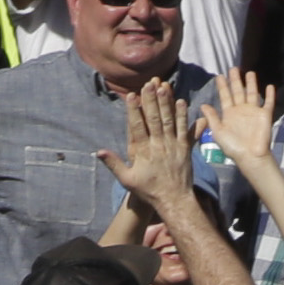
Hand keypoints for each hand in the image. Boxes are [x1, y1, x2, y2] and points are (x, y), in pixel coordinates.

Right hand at [95, 78, 193, 213]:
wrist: (174, 201)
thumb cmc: (148, 191)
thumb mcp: (127, 180)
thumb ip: (113, 164)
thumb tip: (98, 152)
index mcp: (143, 152)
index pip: (137, 127)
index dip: (134, 110)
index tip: (131, 95)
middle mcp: (158, 146)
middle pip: (154, 119)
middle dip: (150, 100)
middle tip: (148, 84)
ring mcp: (173, 147)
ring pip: (169, 121)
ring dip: (166, 103)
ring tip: (164, 87)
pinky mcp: (185, 149)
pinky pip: (184, 130)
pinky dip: (183, 116)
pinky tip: (182, 102)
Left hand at [200, 67, 279, 170]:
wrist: (250, 156)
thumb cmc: (233, 146)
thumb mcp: (218, 131)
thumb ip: (212, 118)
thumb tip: (203, 105)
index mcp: (229, 113)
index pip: (225, 96)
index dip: (222, 86)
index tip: (220, 76)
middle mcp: (241, 110)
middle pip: (238, 91)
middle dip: (235, 80)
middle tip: (233, 68)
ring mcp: (253, 112)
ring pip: (252, 94)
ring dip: (251, 83)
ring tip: (249, 72)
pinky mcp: (265, 116)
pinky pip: (268, 103)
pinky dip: (270, 95)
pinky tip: (270, 86)